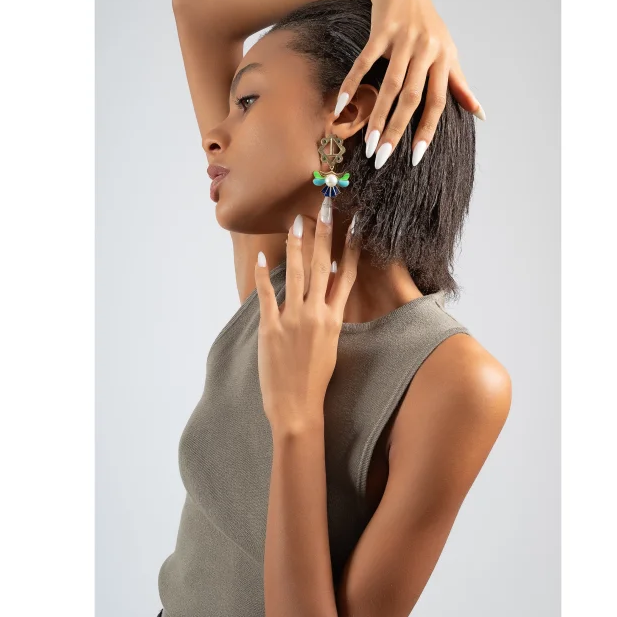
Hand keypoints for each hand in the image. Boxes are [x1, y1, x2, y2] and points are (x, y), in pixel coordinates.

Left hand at [254, 205, 360, 433]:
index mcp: (335, 319)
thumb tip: (331, 290)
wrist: (298, 407)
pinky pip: (267, 295)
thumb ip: (331, 316)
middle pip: (323, 267)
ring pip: (297, 274)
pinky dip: (263, 275)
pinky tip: (262, 256)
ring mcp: (293, 320)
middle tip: (327, 209)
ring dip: (297, 246)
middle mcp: (317, 315)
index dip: (350, 249)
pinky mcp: (271, 328)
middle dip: (325, 236)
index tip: (354, 226)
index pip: (346, 276)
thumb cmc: (316, 379)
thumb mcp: (331, 345)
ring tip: (297, 222)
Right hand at [335, 0, 484, 168]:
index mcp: (442, 60)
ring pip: (389, 85)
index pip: (436, 102)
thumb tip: (480, 114)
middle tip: (382, 157)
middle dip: (396, 130)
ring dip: (376, 116)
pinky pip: (364, 62)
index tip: (415, 157)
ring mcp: (403, 40)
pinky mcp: (380, 30)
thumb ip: (460, 85)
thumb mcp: (448, 52)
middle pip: (411, 98)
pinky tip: (341, 106)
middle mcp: (425, 50)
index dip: (426, 130)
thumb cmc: (428, 25)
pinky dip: (352, 84)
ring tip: (367, 143)